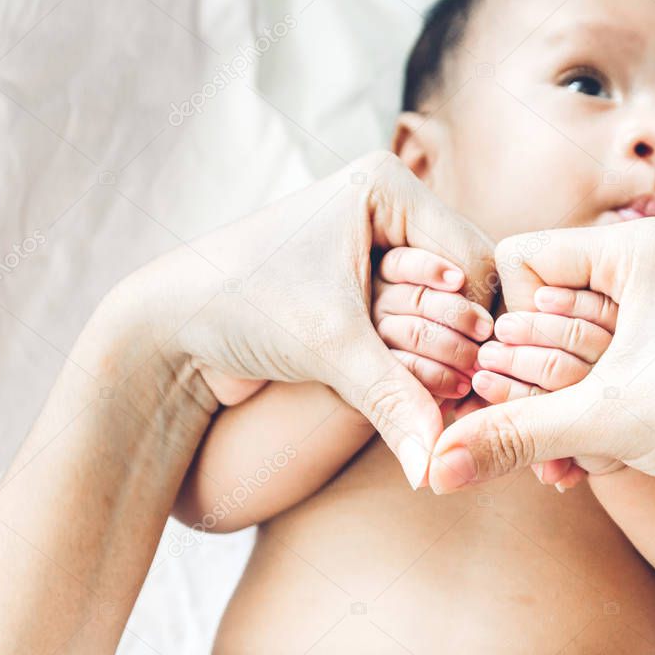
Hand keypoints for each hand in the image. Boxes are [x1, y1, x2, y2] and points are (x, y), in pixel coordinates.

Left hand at [120, 151, 494, 487]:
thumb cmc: (239, 307)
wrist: (172, 325)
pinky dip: (422, 356)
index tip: (477, 380)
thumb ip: (394, 401)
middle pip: (466, 283)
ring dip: (443, 352)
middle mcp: (388, 209)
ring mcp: (378, 246)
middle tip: (458, 393)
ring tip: (439, 394)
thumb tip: (434, 468)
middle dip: (463, 341)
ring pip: (447, 306)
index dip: (482, 323)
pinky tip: (419, 391)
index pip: (473, 258)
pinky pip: (419, 319)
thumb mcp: (329, 347)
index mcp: (385, 186)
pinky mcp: (365, 283)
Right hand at [428, 218, 654, 517]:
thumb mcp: (602, 421)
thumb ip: (509, 434)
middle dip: (528, 386)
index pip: (521, 262)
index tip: (510, 376)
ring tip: (563, 463)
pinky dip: (580, 425)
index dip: (508, 326)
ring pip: (563, 355)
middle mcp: (645, 271)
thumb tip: (434, 466)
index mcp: (635, 249)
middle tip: (522, 431)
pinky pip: (593, 380)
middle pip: (539, 315)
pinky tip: (579, 471)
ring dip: (553, 415)